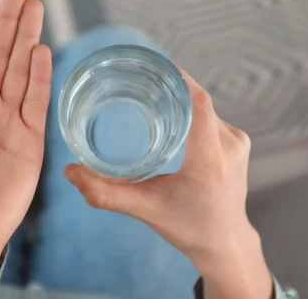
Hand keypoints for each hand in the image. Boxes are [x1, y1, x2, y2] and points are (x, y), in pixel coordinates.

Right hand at [64, 68, 272, 298]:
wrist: (225, 242)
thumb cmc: (188, 226)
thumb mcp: (144, 209)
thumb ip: (105, 193)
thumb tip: (70, 171)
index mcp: (209, 160)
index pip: (198, 103)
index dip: (178, 78)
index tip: (152, 66)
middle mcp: (229, 146)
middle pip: (198, 100)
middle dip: (169, 85)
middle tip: (138, 77)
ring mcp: (237, 142)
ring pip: (204, 106)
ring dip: (179, 96)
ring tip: (149, 89)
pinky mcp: (237, 142)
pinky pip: (211, 114)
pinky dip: (190, 107)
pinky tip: (169, 108)